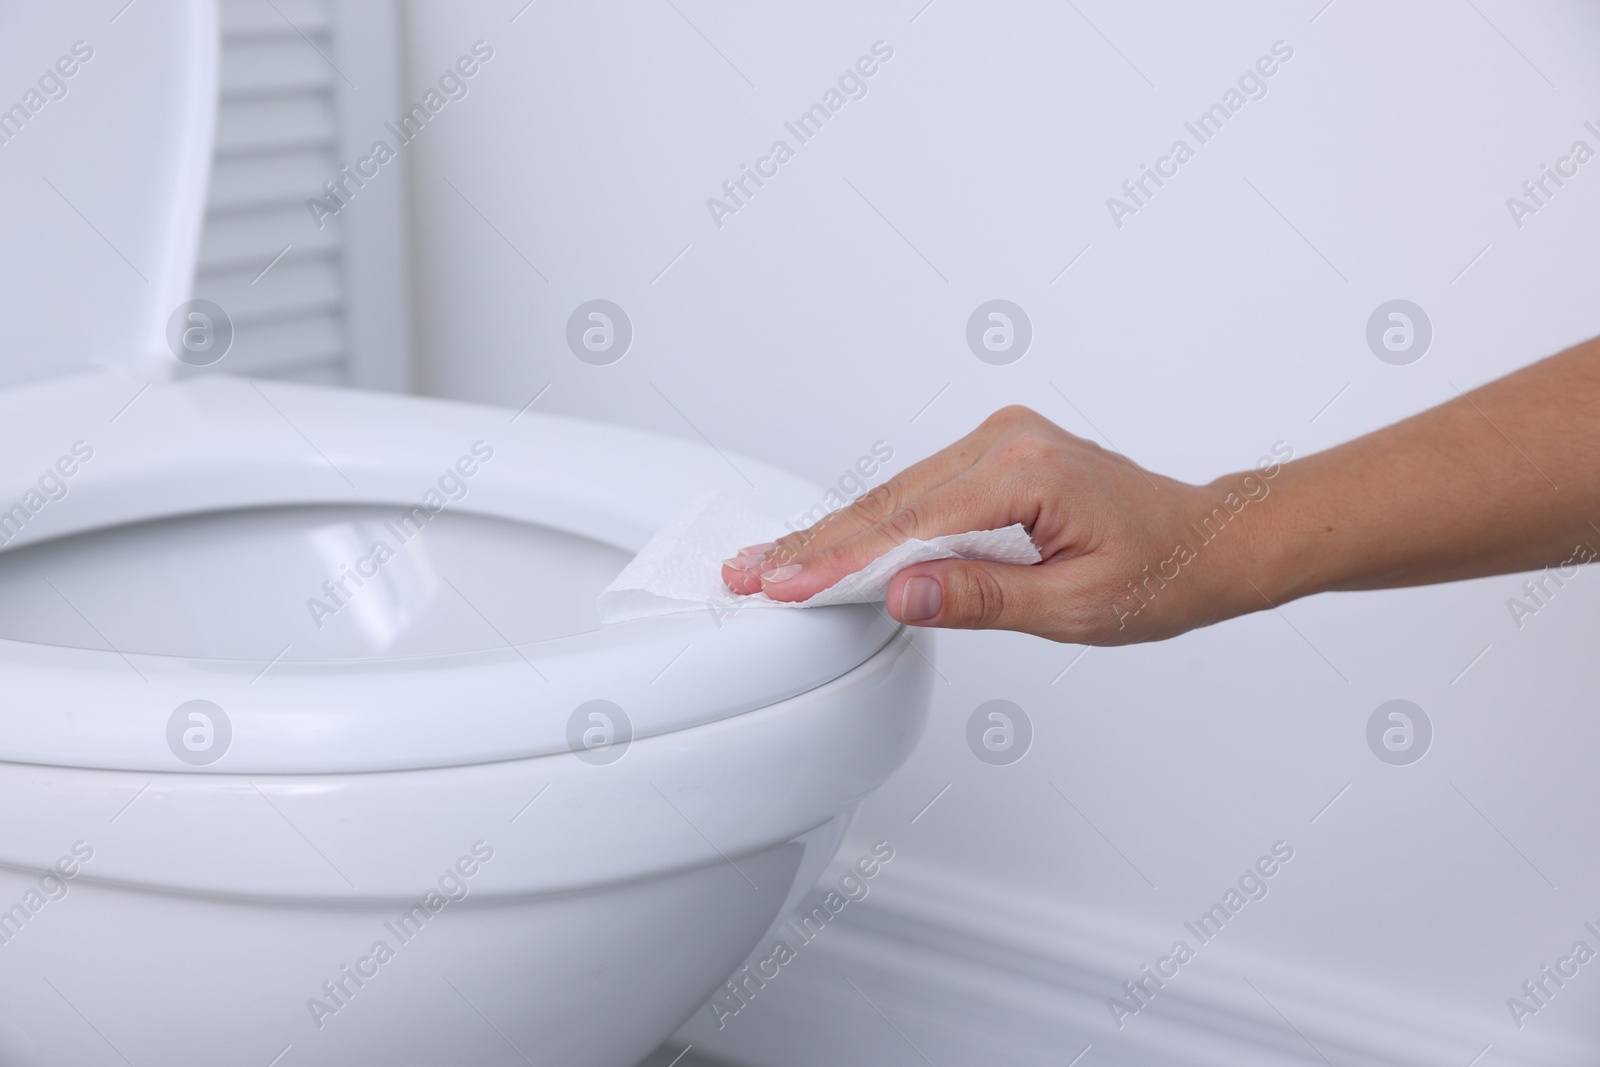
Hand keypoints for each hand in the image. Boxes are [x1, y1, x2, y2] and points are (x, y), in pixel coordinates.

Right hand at [720, 406, 1278, 643]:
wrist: (1206, 541)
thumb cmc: (1161, 572)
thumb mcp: (1074, 606)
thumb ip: (980, 596)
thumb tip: (901, 594)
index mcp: (1027, 471)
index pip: (910, 524)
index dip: (840, 561)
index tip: (784, 585)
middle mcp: (1008, 440)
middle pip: (890, 501)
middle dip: (815, 544)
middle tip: (748, 572)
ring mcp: (1000, 440)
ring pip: (896, 493)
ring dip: (834, 533)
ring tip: (770, 562)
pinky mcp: (995, 453)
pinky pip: (919, 489)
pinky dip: (873, 521)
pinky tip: (829, 542)